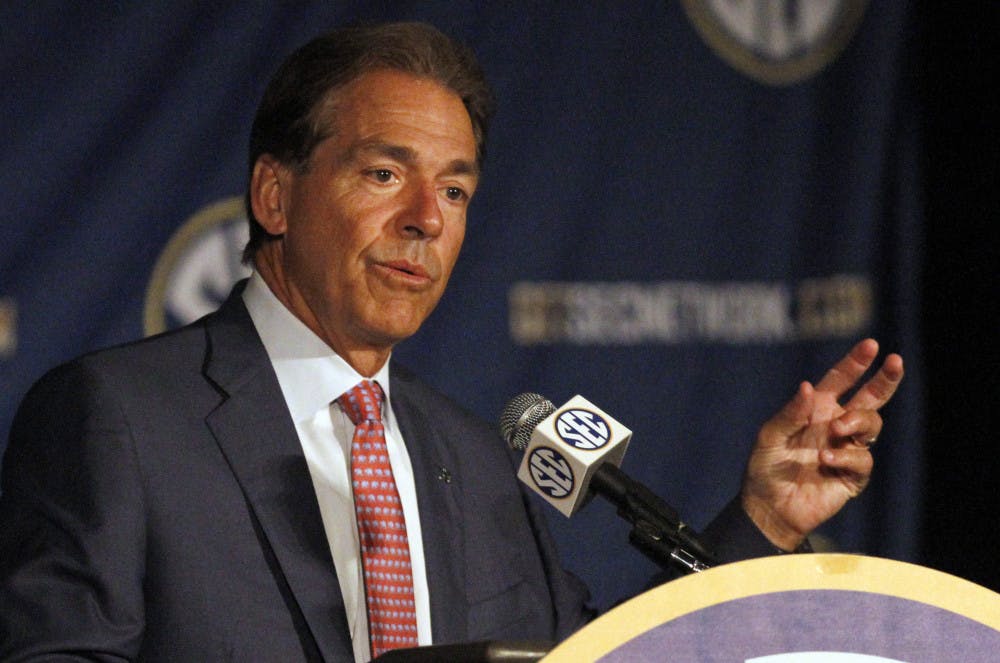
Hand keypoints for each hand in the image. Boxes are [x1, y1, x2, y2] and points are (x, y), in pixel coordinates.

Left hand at [741, 339, 903, 550]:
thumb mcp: (770, 436)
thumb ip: (791, 413)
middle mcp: (835, 425)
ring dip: (857, 421)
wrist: (769, 507)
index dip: (855, 363)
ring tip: (835, 429)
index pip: (840, 380)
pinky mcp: (852, 475)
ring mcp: (846, 448)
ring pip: (871, 424)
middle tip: (895, 361)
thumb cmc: (766, 468)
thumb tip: (809, 387)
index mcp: (815, 409)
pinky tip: (826, 458)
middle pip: (870, 398)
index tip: (871, 345)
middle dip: (884, 379)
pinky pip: (863, 458)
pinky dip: (847, 454)